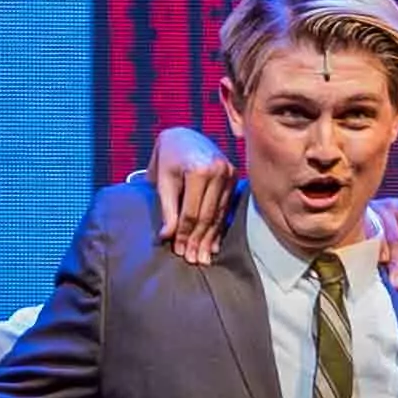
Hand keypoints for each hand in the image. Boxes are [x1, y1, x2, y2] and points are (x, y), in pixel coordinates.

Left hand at [147, 125, 237, 262]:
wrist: (183, 136)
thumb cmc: (168, 158)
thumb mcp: (163, 182)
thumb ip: (167, 210)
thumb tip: (167, 237)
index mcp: (199, 169)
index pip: (192, 211)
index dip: (184, 234)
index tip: (179, 251)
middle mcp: (218, 170)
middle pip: (208, 215)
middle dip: (198, 241)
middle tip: (193, 261)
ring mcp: (229, 173)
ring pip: (219, 214)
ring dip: (210, 238)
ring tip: (203, 258)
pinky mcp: (234, 177)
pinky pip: (225, 208)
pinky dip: (218, 227)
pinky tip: (214, 244)